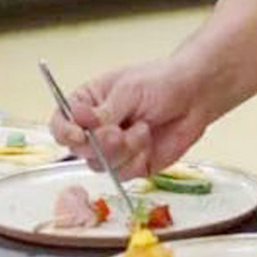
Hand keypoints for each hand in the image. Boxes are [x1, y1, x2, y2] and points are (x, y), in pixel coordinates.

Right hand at [47, 58, 216, 178]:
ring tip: (143, 129)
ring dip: (122, 150)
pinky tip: (149, 140)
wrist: (196, 96)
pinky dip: (137, 158)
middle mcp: (96, 129)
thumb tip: (80, 121)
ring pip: (99, 164)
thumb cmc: (162, 82)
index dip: (64, 131)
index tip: (78, 133)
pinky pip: (123, 173)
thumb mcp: (129, 90)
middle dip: (99, 143)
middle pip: (77, 149)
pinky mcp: (132, 164)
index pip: (61, 123)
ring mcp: (113, 149)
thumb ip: (104, 112)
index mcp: (88, 104)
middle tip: (118, 132)